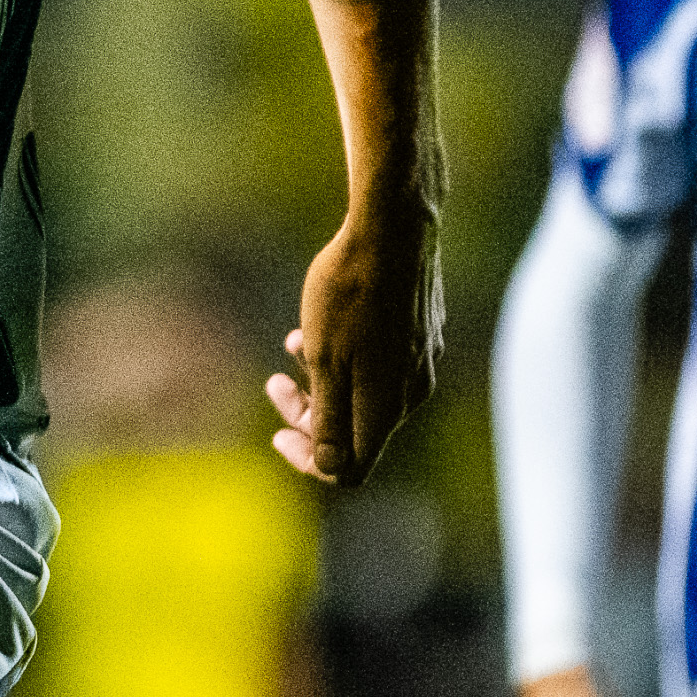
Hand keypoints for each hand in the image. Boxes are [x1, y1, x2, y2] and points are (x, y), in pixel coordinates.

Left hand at [266, 207, 440, 486]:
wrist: (392, 227)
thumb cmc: (350, 293)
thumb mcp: (324, 361)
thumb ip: (329, 420)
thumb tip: (331, 468)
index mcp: (387, 408)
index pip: (350, 468)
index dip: (310, 461)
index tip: (278, 434)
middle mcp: (412, 392)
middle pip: (356, 430)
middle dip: (309, 413)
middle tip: (275, 383)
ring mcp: (420, 359)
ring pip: (365, 391)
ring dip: (323, 378)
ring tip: (292, 340)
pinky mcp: (420, 331)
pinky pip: (380, 362)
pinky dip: (346, 355)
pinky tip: (320, 319)